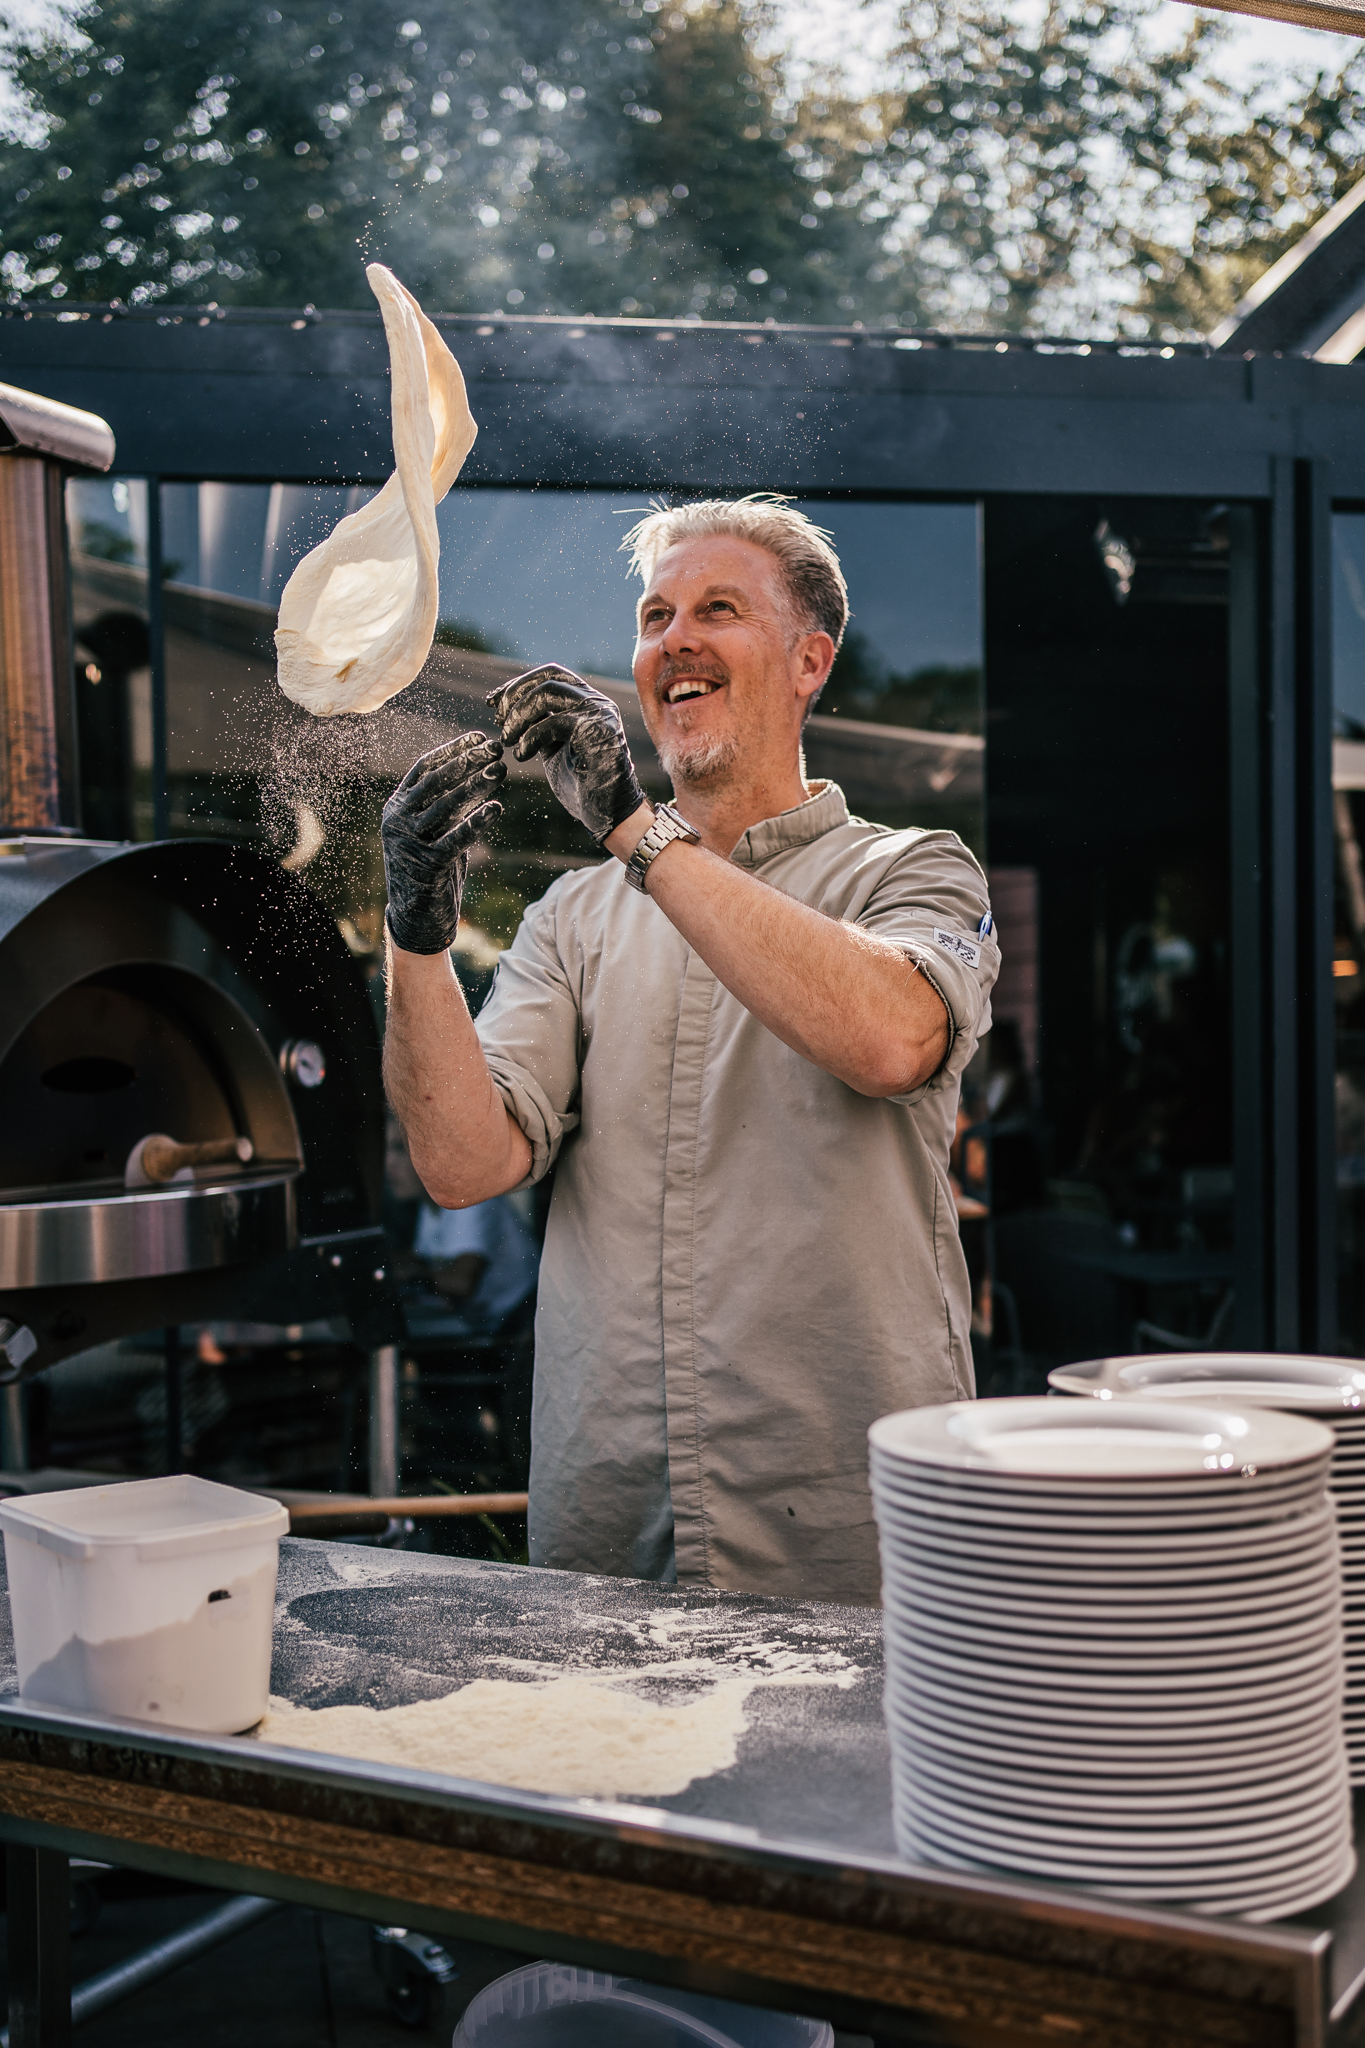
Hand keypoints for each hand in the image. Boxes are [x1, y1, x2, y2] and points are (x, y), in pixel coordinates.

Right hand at [382, 732, 505, 953]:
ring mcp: (409, 844)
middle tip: (495, 748)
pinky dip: (477, 822)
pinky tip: (496, 808)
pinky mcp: (426, 866)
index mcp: (396, 806)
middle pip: (435, 782)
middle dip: (466, 762)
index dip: (452, 750)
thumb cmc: (430, 867)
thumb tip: (478, 770)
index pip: (424, 768)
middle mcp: (397, 821)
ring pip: (445, 807)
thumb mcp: (434, 829)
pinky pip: (455, 839)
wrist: (415, 917)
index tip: (479, 737)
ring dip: (475, 786)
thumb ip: (447, 804)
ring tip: (500, 770)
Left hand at [486, 665, 643, 841]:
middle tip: (499, 723)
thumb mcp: (552, 748)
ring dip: (519, 715)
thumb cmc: (581, 784)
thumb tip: (504, 706)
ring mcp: (600, 714)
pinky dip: (530, 737)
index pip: (549, 674)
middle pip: (547, 678)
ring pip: (548, 693)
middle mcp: (597, 702)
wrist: (610, 813)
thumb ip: (537, 725)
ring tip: (507, 740)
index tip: (493, 703)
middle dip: (515, 697)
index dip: (518, 684)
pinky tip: (521, 755)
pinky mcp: (598, 732)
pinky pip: (554, 722)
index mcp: (587, 702)